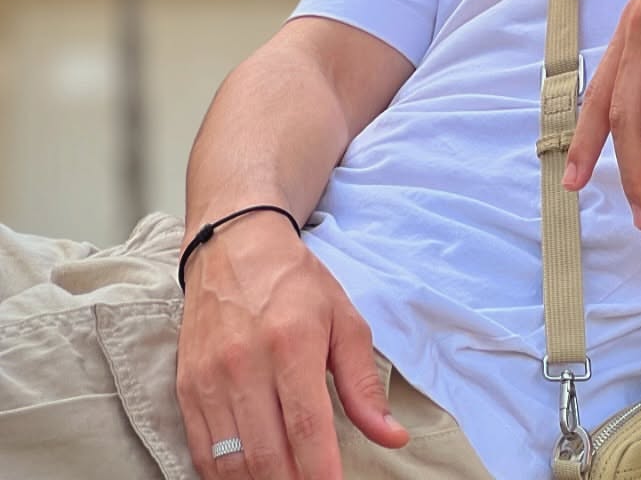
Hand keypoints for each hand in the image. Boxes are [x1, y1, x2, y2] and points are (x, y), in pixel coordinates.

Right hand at [176, 210, 409, 478]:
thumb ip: (363, 384)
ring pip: (231, 462)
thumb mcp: (343, 320)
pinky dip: (226, 477)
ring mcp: (210, 379)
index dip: (321, 472)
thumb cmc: (296, 283)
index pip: (307, 427)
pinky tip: (251, 477)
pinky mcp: (186, 389)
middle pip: (267, 454)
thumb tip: (392, 436)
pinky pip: (203, 453)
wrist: (233, 247)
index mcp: (293, 344)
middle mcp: (246, 364)